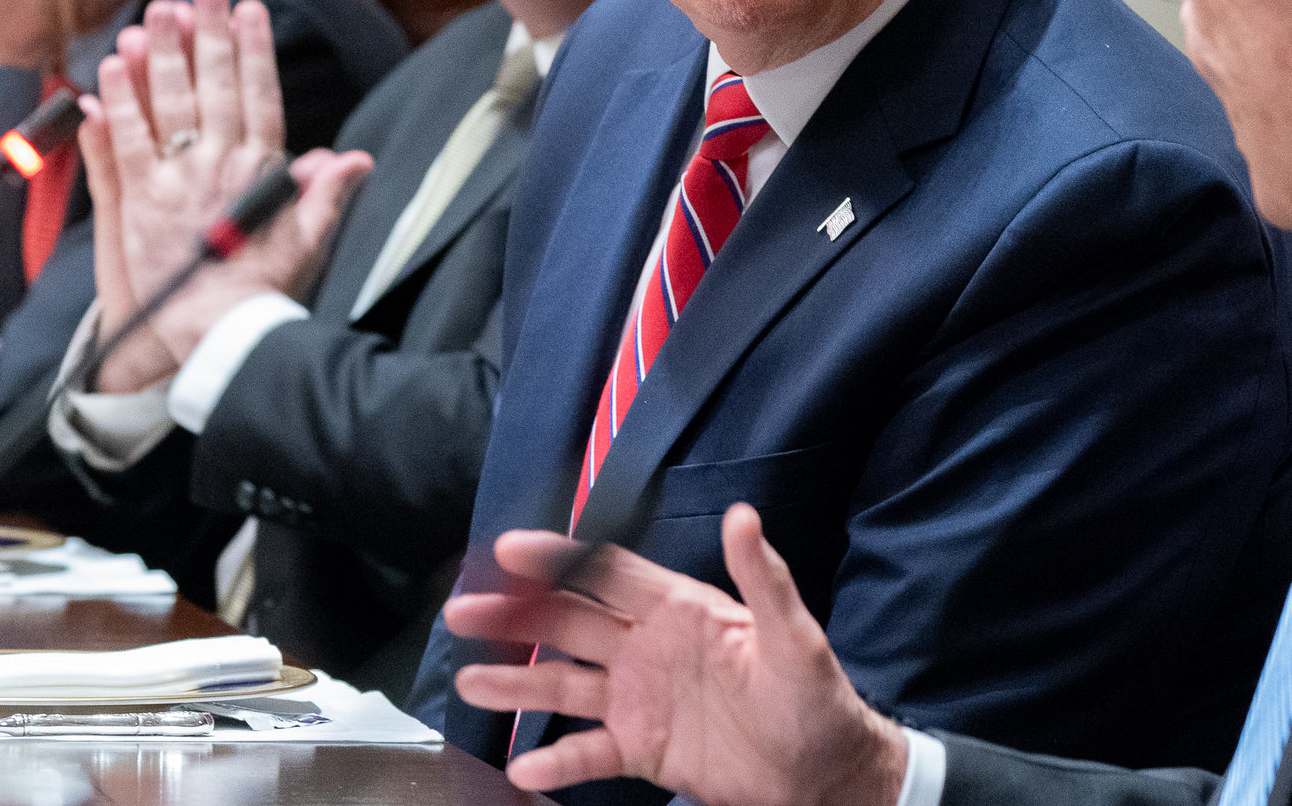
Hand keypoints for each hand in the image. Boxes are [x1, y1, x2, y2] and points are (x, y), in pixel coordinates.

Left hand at [80, 0, 369, 391]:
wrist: (220, 334)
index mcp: (262, 172)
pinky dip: (120, 100)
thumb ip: (324, 195)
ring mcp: (180, 179)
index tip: (250, 12)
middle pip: (215, 86)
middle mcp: (223, 166)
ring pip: (171, 102)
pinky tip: (114, 65)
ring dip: (165, 53)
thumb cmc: (262, 293)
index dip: (253, 50)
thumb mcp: (307, 243)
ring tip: (158, 12)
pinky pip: (128, 138)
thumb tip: (352, 159)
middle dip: (210, 32)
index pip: (259, 96)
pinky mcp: (141, 199)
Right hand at [447, 503, 906, 805]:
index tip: (509, 549)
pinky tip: (522, 769)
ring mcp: (642, 699)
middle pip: (569, 623)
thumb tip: (744, 516)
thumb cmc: (818, 700)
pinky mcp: (644, 750)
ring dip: (516, 685)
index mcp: (680, 609)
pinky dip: (556, 761)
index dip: (557, 559)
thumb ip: (764, 579)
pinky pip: (589, 753)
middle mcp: (650, 648)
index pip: (606, 574)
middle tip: (464, 612)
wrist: (827, 775)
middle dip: (514, 616)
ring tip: (467, 683)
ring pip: (565, 685)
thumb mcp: (794, 638)